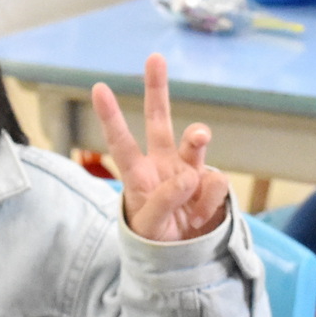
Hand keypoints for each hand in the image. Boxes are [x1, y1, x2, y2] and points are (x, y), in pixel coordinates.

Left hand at [91, 54, 228, 241]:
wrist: (186, 258)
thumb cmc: (156, 238)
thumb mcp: (150, 227)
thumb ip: (164, 201)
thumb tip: (189, 176)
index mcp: (138, 174)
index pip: (121, 142)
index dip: (111, 116)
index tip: (99, 87)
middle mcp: (162, 164)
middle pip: (158, 121)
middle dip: (157, 90)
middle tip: (154, 58)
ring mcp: (189, 171)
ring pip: (195, 141)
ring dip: (197, 138)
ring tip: (197, 142)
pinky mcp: (213, 184)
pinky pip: (216, 183)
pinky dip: (210, 201)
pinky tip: (201, 216)